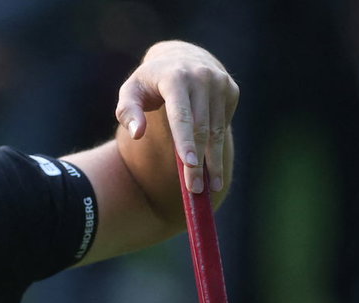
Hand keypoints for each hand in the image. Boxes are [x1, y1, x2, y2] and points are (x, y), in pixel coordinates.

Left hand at [115, 41, 238, 194]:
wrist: (181, 57)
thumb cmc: (150, 82)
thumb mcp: (131, 92)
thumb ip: (127, 112)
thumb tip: (137, 133)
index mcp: (174, 77)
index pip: (181, 115)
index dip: (185, 142)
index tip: (189, 166)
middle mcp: (201, 77)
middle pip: (201, 128)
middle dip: (199, 162)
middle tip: (195, 189)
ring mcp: (219, 82)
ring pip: (217, 130)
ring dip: (214, 161)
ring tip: (213, 187)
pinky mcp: (231, 90)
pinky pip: (224, 124)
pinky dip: (218, 146)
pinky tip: (214, 164)